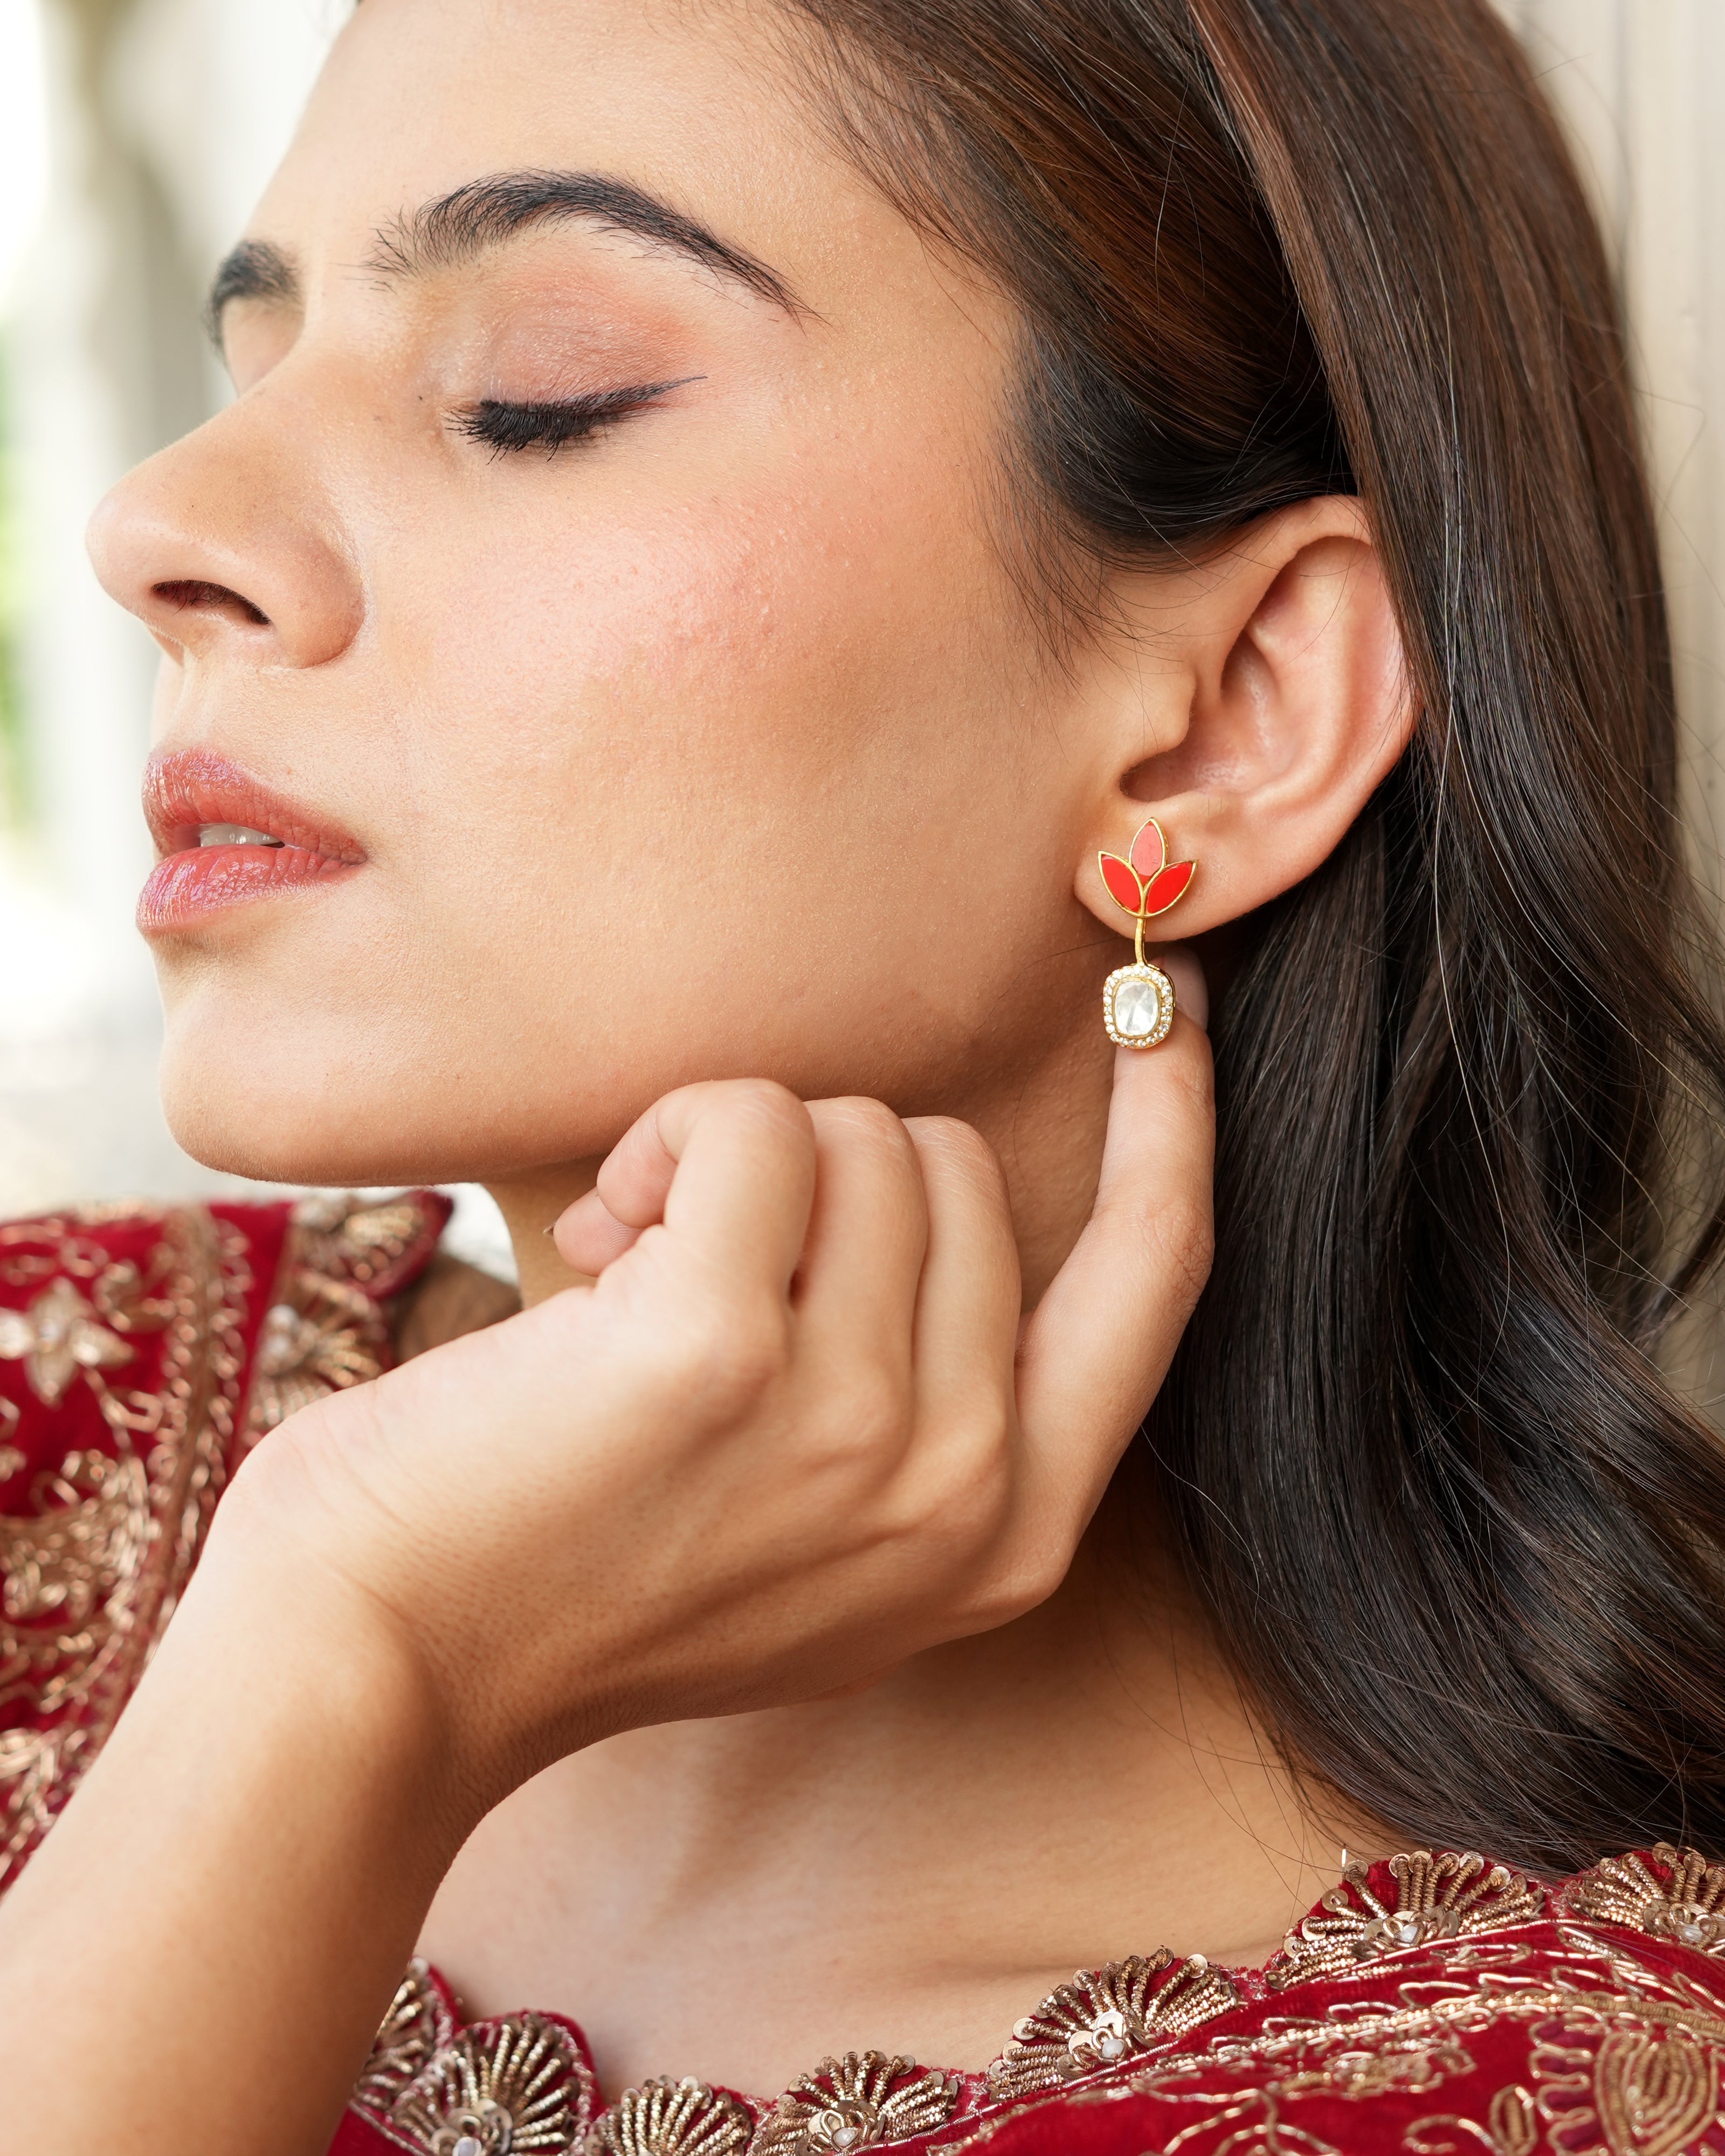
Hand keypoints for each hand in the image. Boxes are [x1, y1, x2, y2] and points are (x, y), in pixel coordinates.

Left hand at [228, 956, 1214, 1812]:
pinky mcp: (722, 1351)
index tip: (1161, 1007)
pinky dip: (668, 1140)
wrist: (382, 1673)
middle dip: (823, 1173)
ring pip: (858, 1134)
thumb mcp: (829, 1529)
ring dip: (730, 1158)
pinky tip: (597, 1245)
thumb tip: (933, 1173)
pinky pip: (748, 1122)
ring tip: (634, 1274)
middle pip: (961, 1169)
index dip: (1175, 1124)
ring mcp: (857, 1427)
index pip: (1157, 1274)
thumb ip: (936, 1394)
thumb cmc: (588, 1566)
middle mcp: (961, 1492)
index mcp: (1008, 1535)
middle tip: (701, 1270)